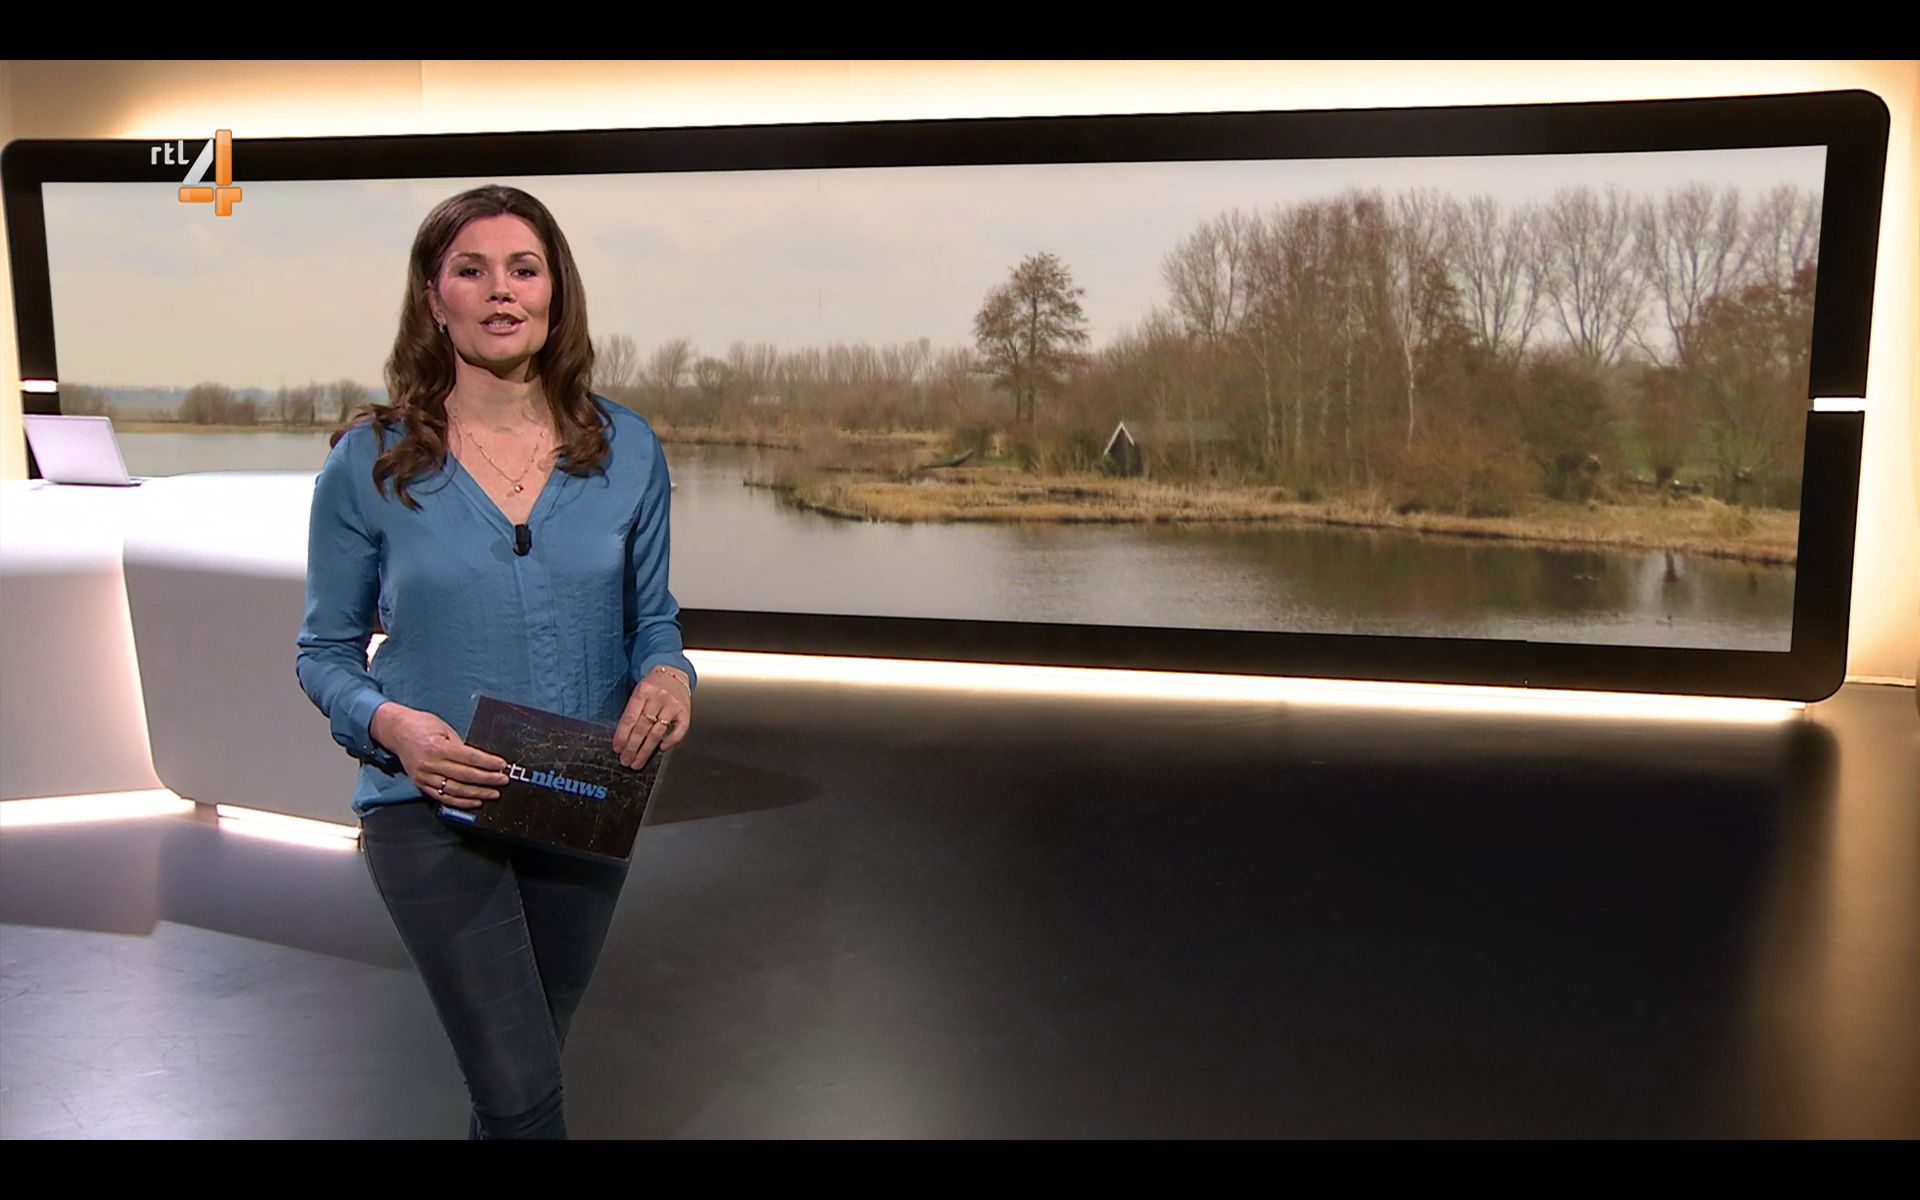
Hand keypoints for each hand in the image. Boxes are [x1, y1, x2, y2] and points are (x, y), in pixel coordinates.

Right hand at [369, 702, 509, 809]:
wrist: (395, 730)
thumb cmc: (421, 725)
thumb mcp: (444, 729)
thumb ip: (460, 745)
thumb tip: (481, 760)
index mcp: (437, 747)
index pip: (469, 757)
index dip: (488, 763)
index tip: (502, 765)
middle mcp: (429, 764)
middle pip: (464, 775)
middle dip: (487, 780)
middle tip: (503, 781)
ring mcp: (424, 776)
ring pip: (455, 790)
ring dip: (477, 794)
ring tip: (493, 794)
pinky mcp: (420, 784)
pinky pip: (443, 797)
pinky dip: (460, 801)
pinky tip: (475, 801)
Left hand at [612, 666, 691, 768]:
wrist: (674, 673)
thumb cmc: (653, 685)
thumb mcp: (639, 691)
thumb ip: (632, 711)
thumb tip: (623, 738)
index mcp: (643, 691)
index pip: (630, 718)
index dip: (622, 735)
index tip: (618, 748)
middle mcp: (658, 697)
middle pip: (642, 727)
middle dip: (632, 747)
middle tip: (626, 760)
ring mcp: (673, 705)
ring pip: (657, 732)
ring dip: (646, 750)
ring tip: (637, 761)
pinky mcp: (685, 711)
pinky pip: (679, 730)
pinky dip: (671, 741)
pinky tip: (662, 748)